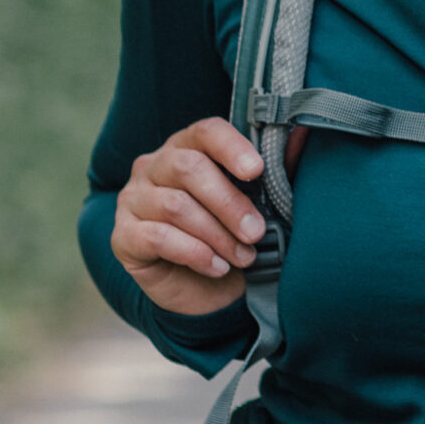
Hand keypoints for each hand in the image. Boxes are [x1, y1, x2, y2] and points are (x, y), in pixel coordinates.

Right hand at [112, 117, 267, 315]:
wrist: (203, 291)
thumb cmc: (230, 235)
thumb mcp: (255, 204)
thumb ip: (274, 170)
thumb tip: (301, 133)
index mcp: (186, 147)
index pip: (205, 132)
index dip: (232, 148)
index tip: (257, 171)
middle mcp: (153, 166)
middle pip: (189, 168)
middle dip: (229, 202)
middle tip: (256, 232)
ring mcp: (133, 199)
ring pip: (176, 206)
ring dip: (217, 234)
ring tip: (243, 255)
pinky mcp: (123, 236)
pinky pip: (157, 237)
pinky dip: (194, 253)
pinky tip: (216, 266)